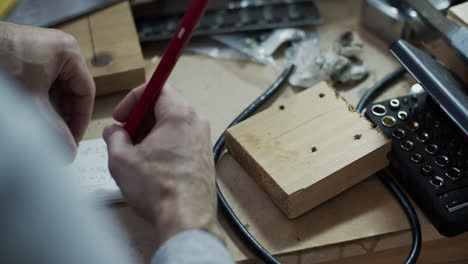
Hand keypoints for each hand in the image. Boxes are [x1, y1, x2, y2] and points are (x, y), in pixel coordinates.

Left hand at [0, 22, 94, 156]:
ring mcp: (45, 51)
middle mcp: (61, 49)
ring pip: (57, 89)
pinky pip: (43, 83)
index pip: (86, 92)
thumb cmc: (0, 62)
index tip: (74, 140)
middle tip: (60, 140)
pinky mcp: (29, 56)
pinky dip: (40, 100)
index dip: (81, 120)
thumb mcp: (32, 101)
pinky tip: (34, 116)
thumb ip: (54, 128)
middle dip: (65, 117)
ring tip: (46, 131)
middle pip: (72, 91)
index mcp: (70, 53)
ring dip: (52, 111)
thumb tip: (69, 151)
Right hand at [103, 84, 222, 246]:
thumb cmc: (158, 188)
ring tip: (136, 156)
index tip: (121, 117)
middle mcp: (197, 122)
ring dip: (151, 135)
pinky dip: (164, 146)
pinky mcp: (204, 157)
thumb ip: (114, 137)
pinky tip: (151, 167)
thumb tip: (114, 131)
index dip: (132, 99)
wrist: (187, 218)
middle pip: (164, 107)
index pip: (156, 88)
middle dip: (140, 119)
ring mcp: (203, 140)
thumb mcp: (122, 159)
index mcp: (180, 114)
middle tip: (124, 137)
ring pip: (172, 125)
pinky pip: (181, 141)